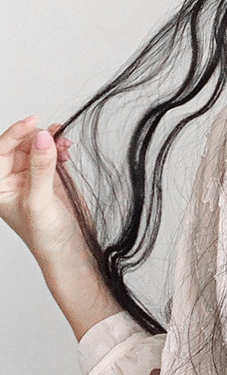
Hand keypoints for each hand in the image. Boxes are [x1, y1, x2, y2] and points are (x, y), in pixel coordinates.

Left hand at [0, 115, 83, 261]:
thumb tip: (42, 137)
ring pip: (37, 146)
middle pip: (19, 145)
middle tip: (54, 134)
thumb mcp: (39, 201)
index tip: (33, 123)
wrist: (71, 252)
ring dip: (50, 140)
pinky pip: (52, 153)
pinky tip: (67, 151)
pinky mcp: (51, 177)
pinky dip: (59, 147)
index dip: (15, 134)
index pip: (0, 151)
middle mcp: (12, 179)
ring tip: (64, 143)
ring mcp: (32, 177)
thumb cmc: (46, 236)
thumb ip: (40, 167)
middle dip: (36, 136)